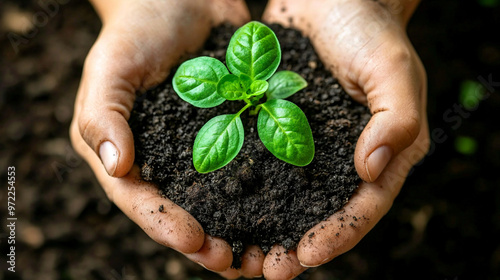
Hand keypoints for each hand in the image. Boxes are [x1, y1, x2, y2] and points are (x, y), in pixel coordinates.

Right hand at [70, 0, 257, 274]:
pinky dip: (263, 193)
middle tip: (231, 263)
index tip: (194, 242)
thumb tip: (118, 168)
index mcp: (125, 151)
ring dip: (237, 229)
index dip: (164, 224)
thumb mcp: (110, 68)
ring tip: (261, 254)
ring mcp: (199, 147)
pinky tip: (284, 212)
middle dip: (204, 241)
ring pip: (217, 200)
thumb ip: (104, 116)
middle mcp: (163, 158)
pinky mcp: (232, 131)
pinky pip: (247, 167)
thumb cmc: (137, 28)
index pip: (140, 199)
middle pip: (180, 211)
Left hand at [262, 0, 428, 277]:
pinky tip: (218, 207)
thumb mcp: (393, 70)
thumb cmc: (370, 28)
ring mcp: (305, 143)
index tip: (307, 256)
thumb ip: (394, 120)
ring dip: (263, 229)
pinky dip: (242, 188)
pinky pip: (258, 162)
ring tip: (237, 255)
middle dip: (294, 246)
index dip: (338, 235)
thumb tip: (371, 170)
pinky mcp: (274, 125)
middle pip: (320, 214)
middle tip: (266, 271)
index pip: (362, 206)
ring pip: (285, 197)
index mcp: (379, 152)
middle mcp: (340, 157)